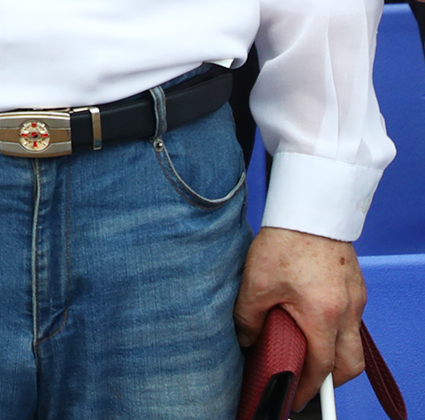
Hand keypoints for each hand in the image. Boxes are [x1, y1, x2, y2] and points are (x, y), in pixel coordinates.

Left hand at [235, 227, 366, 395]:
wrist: (310, 208)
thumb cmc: (284, 241)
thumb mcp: (256, 283)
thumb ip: (249, 318)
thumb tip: (248, 340)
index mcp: (323, 315)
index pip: (322, 367)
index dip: (308, 386)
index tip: (296, 396)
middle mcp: (347, 311)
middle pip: (350, 363)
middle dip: (331, 379)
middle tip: (308, 381)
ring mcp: (355, 299)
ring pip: (353, 342)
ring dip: (334, 353)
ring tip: (307, 351)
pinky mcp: (355, 286)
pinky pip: (352, 320)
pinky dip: (337, 330)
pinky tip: (313, 321)